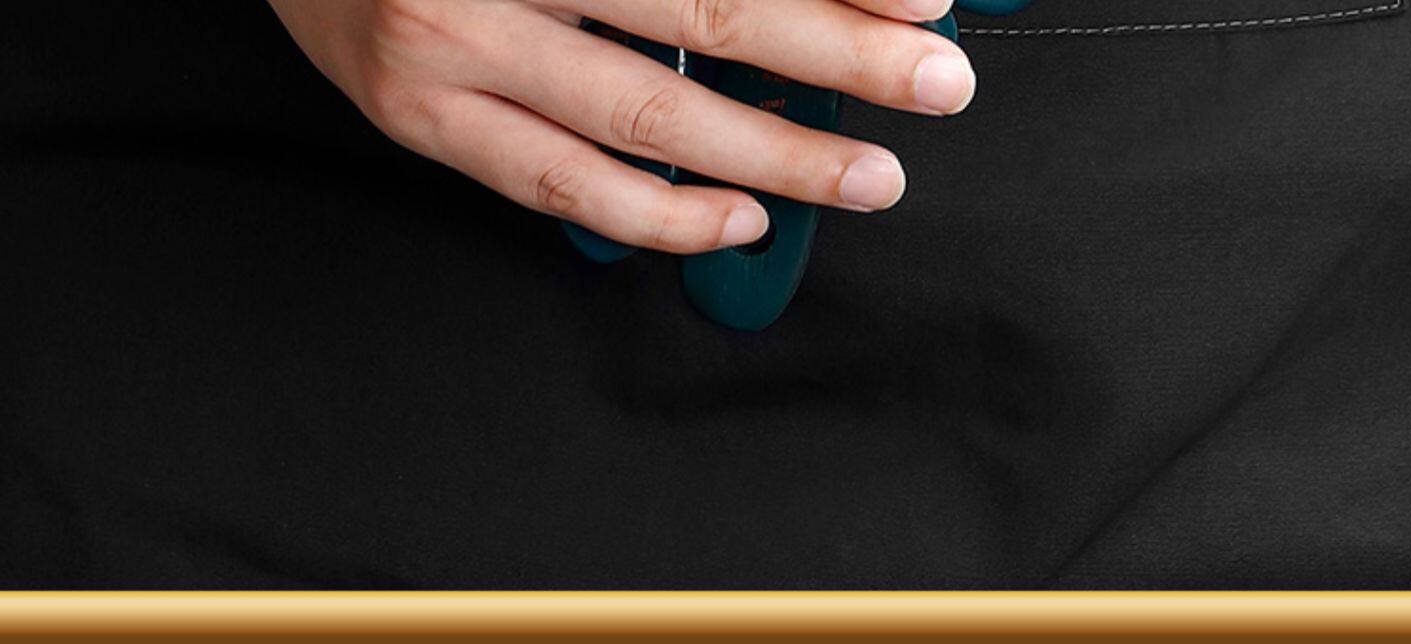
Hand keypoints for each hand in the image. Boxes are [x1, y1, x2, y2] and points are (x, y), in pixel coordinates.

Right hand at [268, 0, 975, 252]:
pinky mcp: (420, 118)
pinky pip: (560, 188)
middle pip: (705, 15)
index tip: (921, 2)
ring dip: (776, 155)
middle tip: (937, 86)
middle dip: (839, 60)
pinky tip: (740, 219)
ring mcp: (453, 47)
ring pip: (645, 119)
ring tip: (868, 176)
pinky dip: (660, 214)